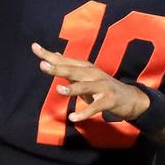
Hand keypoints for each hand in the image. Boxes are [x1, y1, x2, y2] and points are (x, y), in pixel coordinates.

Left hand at [32, 42, 149, 122]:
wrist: (130, 98)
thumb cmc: (103, 86)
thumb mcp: (86, 74)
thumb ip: (70, 66)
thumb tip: (54, 54)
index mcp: (85, 67)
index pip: (64, 59)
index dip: (49, 54)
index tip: (34, 47)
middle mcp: (93, 74)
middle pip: (73, 70)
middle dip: (58, 68)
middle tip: (42, 65)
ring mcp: (102, 87)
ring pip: (85, 86)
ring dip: (72, 88)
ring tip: (58, 89)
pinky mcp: (109, 100)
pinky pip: (95, 107)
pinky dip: (84, 112)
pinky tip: (73, 117)